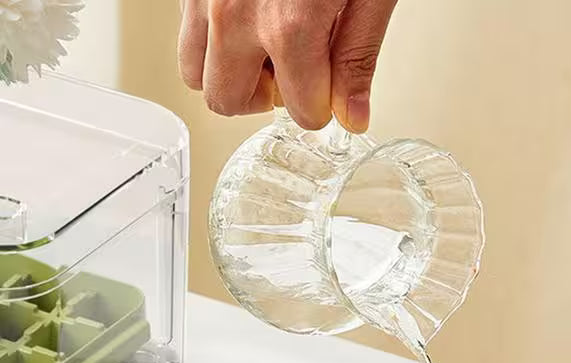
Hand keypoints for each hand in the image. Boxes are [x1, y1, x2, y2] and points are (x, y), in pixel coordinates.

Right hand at [178, 0, 397, 131]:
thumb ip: (357, 56)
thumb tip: (352, 116)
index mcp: (289, 25)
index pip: (300, 112)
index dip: (322, 105)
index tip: (331, 86)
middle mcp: (234, 13)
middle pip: (228, 101)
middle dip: (265, 99)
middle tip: (293, 74)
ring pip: (195, 72)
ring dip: (231, 73)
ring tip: (265, 47)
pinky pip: (188, 33)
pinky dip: (214, 39)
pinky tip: (248, 20)